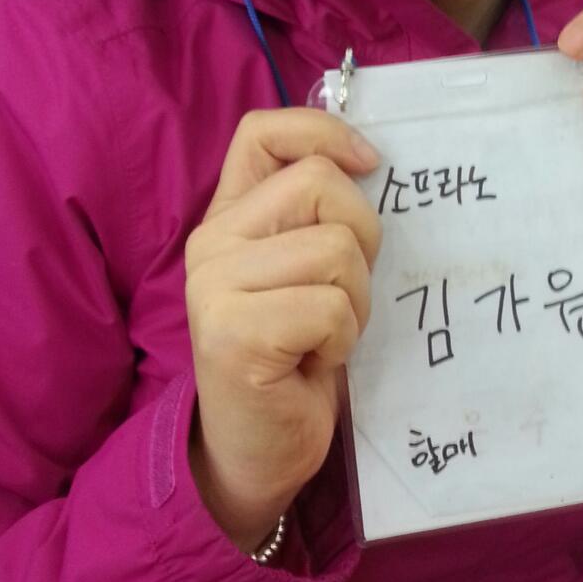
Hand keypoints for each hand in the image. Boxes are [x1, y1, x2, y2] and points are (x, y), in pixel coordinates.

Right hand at [185, 109, 381, 551]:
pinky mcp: (233, 334)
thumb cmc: (297, 355)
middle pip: (321, 184)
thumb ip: (317, 216)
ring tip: (323, 336)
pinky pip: (331, 308)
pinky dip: (341, 340)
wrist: (259, 449)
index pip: (263, 132)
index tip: (370, 165)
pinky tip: (311, 364)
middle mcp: (211, 243)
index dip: (324, 132)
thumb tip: (371, 161)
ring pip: (336, 249)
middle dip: (361, 239)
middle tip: (340, 296)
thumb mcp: (306, 271)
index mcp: (227, 217)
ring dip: (354, 301)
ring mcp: (215, 287)